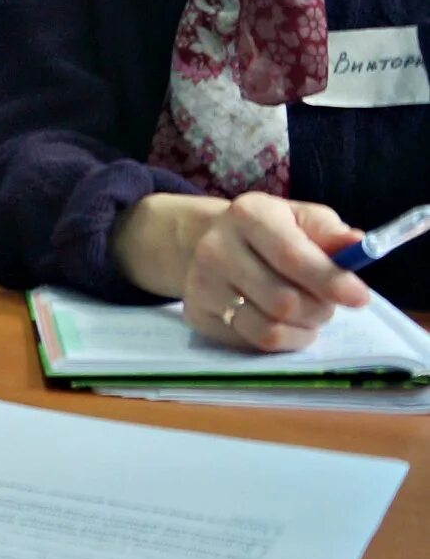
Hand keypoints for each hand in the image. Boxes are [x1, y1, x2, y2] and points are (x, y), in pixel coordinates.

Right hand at [179, 193, 371, 352]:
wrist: (208, 241)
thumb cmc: (270, 231)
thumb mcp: (301, 219)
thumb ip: (330, 233)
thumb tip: (356, 244)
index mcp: (248, 215)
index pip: (292, 256)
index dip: (329, 281)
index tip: (359, 298)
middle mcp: (215, 248)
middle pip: (283, 301)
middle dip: (319, 310)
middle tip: (326, 304)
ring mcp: (201, 284)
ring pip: (268, 329)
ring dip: (303, 330)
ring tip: (307, 315)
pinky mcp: (198, 314)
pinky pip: (253, 343)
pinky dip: (283, 341)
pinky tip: (285, 324)